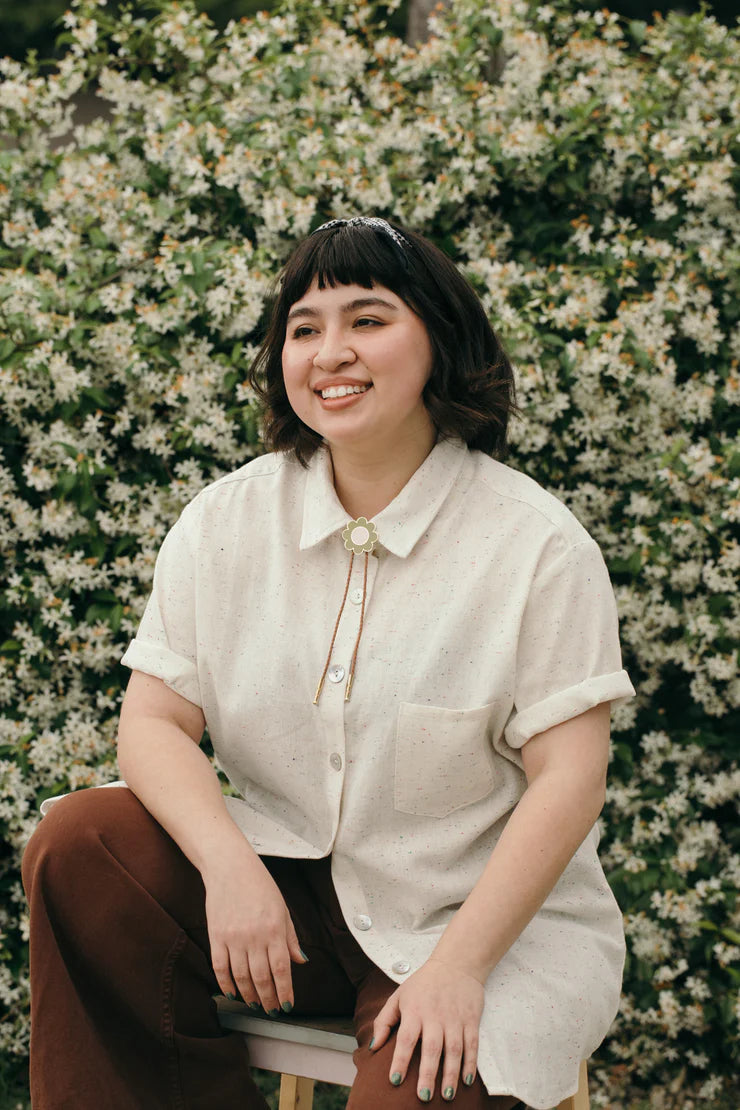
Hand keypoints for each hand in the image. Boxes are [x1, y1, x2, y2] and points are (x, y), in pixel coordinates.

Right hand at [202, 847, 305, 1014]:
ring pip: (241, 978)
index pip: (281, 970)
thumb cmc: (260, 885)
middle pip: (262, 978)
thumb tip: (300, 962)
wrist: (230, 867)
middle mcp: (255, 936)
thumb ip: (290, 937)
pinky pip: (220, 968)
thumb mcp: (282, 908)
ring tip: (255, 1004)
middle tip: (273, 1011)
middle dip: (269, 999)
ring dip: (249, 996)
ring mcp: (233, 938)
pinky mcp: (216, 936)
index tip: (288, 1006)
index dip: (285, 992)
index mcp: (275, 929)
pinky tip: (233, 993)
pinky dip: (226, 985)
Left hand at [370, 956, 484, 1101]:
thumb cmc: (423, 983)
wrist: (456, 963)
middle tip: (423, 1097)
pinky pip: (471, 1044)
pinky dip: (470, 1063)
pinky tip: (466, 1080)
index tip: (395, 1080)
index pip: (406, 1038)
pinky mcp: (471, 1019)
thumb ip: (384, 1021)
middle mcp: (435, 1016)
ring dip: (451, 1074)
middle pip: (432, 1048)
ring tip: (447, 1096)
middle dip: (428, 1074)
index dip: (400, 1060)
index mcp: (414, 1010)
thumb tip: (373, 1047)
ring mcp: (455, 1018)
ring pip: (454, 1050)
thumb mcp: (398, 996)